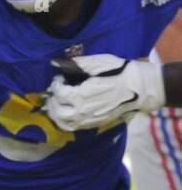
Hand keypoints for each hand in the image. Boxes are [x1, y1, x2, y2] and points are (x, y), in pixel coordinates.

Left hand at [42, 54, 165, 130]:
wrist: (138, 88)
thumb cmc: (119, 72)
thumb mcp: (99, 63)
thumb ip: (77, 64)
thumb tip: (57, 62)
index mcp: (82, 95)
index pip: (59, 92)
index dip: (56, 84)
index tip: (60, 78)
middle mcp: (82, 110)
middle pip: (57, 110)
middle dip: (52, 99)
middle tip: (55, 91)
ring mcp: (87, 119)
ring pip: (62, 122)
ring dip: (55, 113)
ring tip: (56, 104)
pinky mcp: (92, 124)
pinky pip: (72, 127)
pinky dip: (63, 121)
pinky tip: (64, 112)